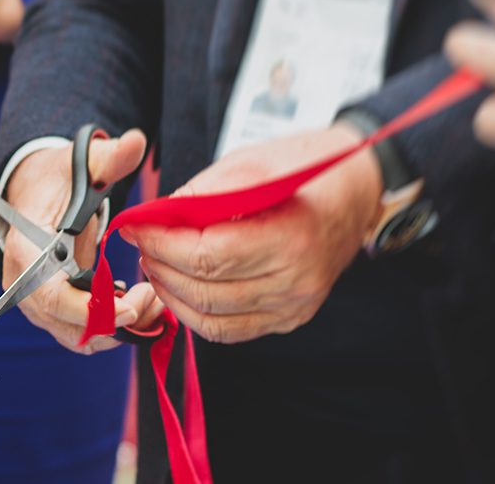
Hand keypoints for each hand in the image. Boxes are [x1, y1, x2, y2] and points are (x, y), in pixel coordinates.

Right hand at [2, 130, 160, 353]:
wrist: (39, 195)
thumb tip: (136, 140)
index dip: (90, 309)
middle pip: (68, 325)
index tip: (130, 306)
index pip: (51, 295)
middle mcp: (26, 285)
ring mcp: (39, 304)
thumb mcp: (81, 162)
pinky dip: (115, 328)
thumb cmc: (60, 179)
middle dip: (116, 320)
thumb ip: (108, 156)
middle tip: (151, 297)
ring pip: (79, 337)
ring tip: (152, 299)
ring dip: (120, 328)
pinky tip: (141, 303)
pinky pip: (85, 334)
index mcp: (26, 250)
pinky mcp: (57, 312)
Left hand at [125, 125, 381, 343]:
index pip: (207, 256)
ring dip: (172, 294)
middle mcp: (296, 281)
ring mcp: (295, 306)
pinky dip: (197, 313)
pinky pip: (231, 330)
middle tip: (139, 243)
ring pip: (213, 318)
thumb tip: (156, 215)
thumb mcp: (254, 163)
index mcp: (291, 238)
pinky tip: (179, 289)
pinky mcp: (290, 318)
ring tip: (153, 264)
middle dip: (160, 266)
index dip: (162, 244)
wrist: (358, 188)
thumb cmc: (307, 168)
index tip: (136, 226)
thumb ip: (204, 193)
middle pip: (205, 290)